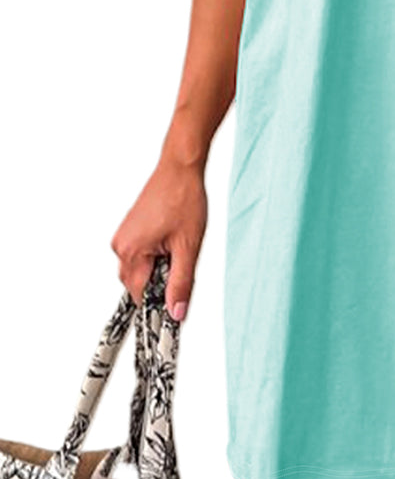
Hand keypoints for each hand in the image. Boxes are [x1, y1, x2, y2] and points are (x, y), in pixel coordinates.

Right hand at [110, 155, 207, 320]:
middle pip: (137, 283)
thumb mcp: (188, 246)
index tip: (173, 306)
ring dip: (157, 267)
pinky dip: (154, 255)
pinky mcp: (130, 228)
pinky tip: (170, 239)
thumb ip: (181, 282)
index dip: (158, 302)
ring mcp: (123, 235)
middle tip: (180, 264)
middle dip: (158, 282)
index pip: (139, 295)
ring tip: (177, 245)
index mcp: (131, 251)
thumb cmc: (183, 197)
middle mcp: (121, 244)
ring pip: (139, 268)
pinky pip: (139, 253)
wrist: (180, 168)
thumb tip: (176, 311)